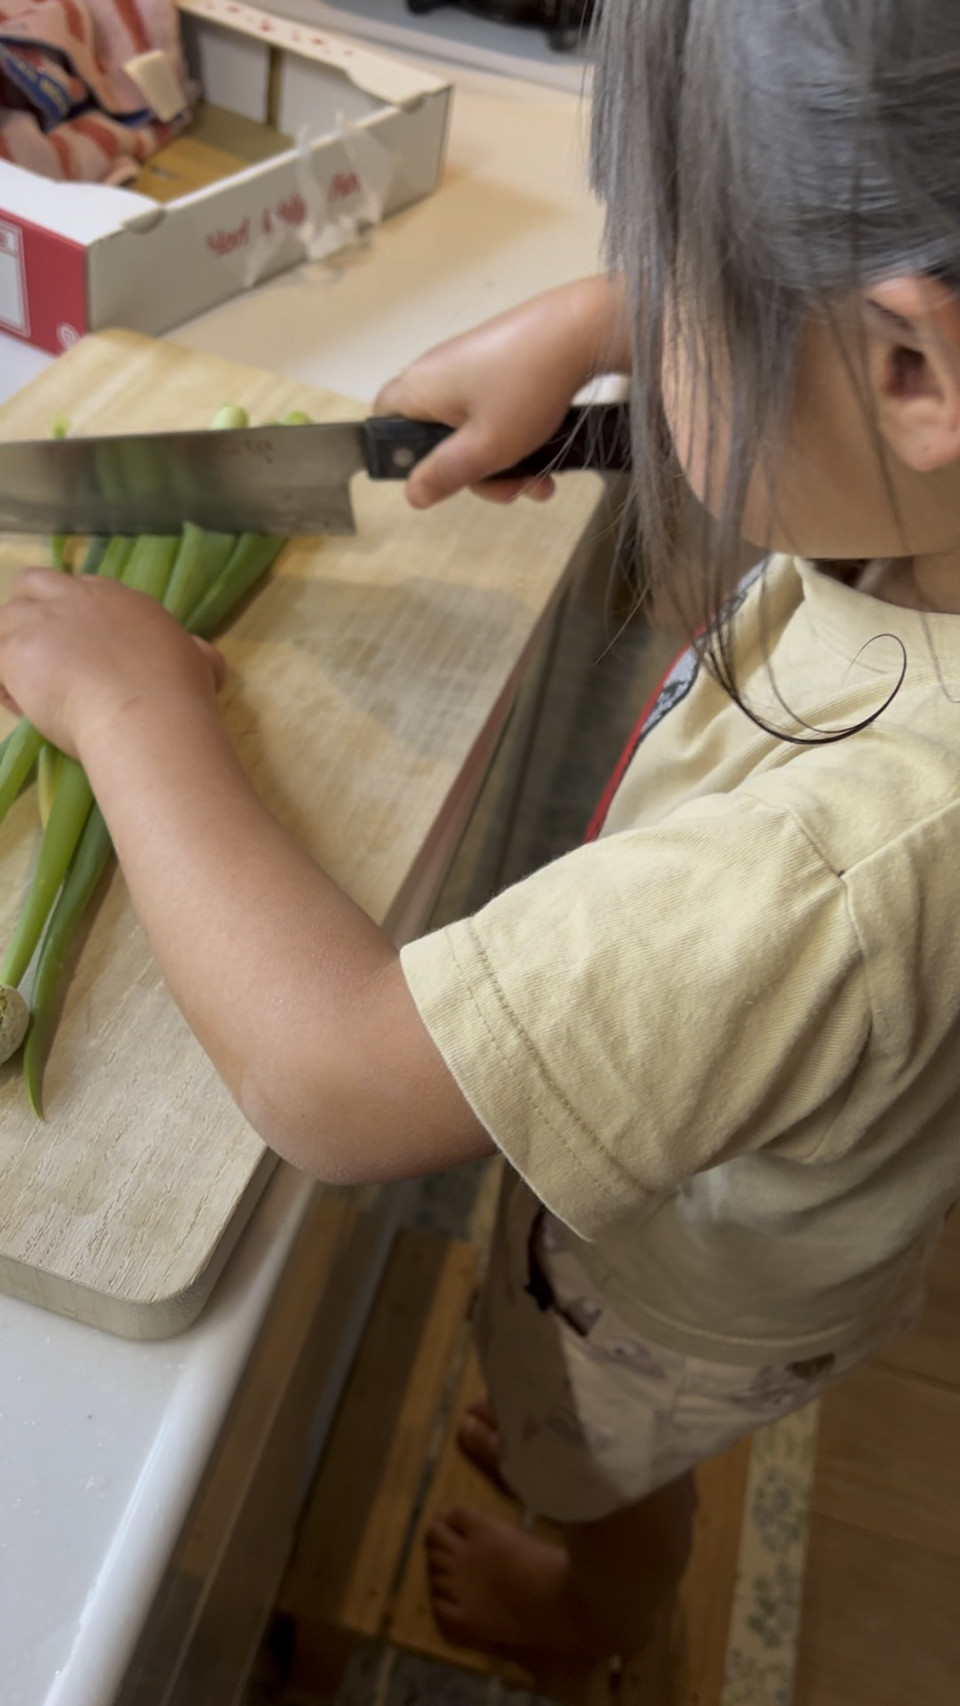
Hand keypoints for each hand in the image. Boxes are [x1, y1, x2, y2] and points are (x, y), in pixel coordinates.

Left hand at [0, 569, 223, 758]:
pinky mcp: (15, 650)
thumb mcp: (202, 663)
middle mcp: (77, 599)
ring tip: (26, 689)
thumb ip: (194, 651)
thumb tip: (202, 654)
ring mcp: (42, 621)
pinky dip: (3, 684)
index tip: (80, 651)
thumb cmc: (179, 694)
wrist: (147, 716)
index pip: (82, 589)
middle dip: (30, 613)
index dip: (74, 618)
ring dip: (10, 649)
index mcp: (119, 599)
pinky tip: (20, 706)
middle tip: (42, 656)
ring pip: (5, 620)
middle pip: (34, 585)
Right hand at [373, 275, 627, 508]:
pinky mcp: (500, 365)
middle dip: (474, 474)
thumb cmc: (525, 389)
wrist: (580, 330)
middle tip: (509, 492)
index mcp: (419, 388)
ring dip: (504, 466)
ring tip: (540, 485)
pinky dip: (516, 440)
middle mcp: (437, 374)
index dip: (399, 456)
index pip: (384, 424)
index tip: (434, 478)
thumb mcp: (486, 448)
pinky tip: (547, 462)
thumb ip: (445, 474)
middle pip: (437, 439)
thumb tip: (410, 495)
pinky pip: (495, 414)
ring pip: (473, 432)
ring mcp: (470, 368)